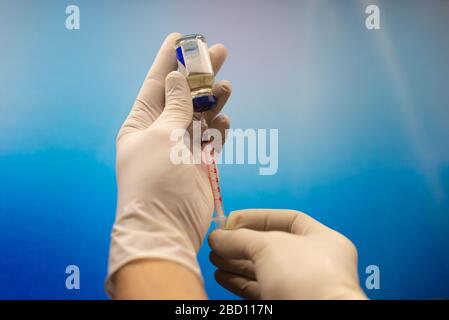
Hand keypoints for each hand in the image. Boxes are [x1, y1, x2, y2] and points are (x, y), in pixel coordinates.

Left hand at [107, 33, 231, 296]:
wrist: (166, 227)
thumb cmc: (155, 181)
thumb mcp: (161, 137)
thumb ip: (175, 106)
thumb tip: (177, 78)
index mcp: (141, 123)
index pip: (157, 83)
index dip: (169, 59)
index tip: (181, 37)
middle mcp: (161, 132)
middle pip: (183, 94)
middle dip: (200, 73)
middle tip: (220, 52)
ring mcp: (182, 147)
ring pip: (201, 114)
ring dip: (214, 99)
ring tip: (226, 87)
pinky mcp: (200, 162)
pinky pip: (212, 137)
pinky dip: (219, 128)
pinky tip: (224, 123)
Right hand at [209, 209, 366, 299]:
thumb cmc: (306, 279)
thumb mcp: (269, 246)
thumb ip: (240, 238)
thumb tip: (217, 237)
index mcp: (323, 240)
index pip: (287, 220)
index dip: (258, 218)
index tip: (232, 220)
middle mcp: (313, 262)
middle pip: (270, 246)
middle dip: (241, 242)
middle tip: (218, 241)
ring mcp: (300, 285)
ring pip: (262, 269)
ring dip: (235, 262)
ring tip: (214, 258)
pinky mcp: (286, 303)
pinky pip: (259, 289)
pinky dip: (239, 282)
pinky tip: (222, 276)